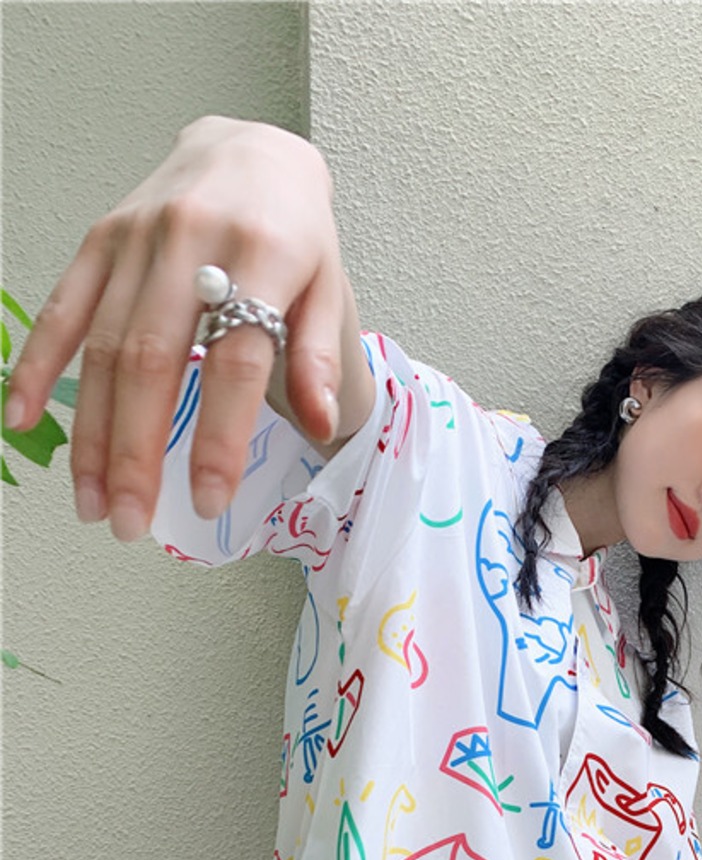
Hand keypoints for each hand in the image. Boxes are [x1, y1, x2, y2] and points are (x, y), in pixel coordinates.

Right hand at [4, 114, 345, 541]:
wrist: (249, 151)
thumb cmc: (294, 231)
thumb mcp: (327, 286)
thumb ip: (322, 356)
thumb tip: (324, 423)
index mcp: (262, 253)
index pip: (236, 360)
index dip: (220, 436)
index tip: (208, 499)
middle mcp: (190, 241)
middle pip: (153, 361)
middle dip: (136, 451)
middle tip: (130, 521)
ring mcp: (136, 239)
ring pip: (102, 348)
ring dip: (89, 432)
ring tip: (91, 502)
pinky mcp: (99, 240)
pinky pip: (62, 309)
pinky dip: (36, 366)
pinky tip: (19, 419)